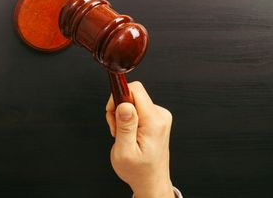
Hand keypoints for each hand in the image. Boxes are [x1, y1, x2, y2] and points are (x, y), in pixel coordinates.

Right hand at [105, 81, 173, 197]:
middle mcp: (160, 115)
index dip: (118, 97)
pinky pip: (137, 108)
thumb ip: (125, 126)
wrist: (151, 181)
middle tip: (116, 129)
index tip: (112, 113)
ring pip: (133, 101)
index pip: (135, 90)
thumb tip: (124, 104)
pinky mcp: (156, 118)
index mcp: (154, 121)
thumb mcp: (125, 152)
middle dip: (118, 108)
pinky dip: (128, 119)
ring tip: (122, 135)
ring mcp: (159, 116)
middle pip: (132, 94)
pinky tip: (128, 134)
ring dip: (122, 115)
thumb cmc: (138, 171)